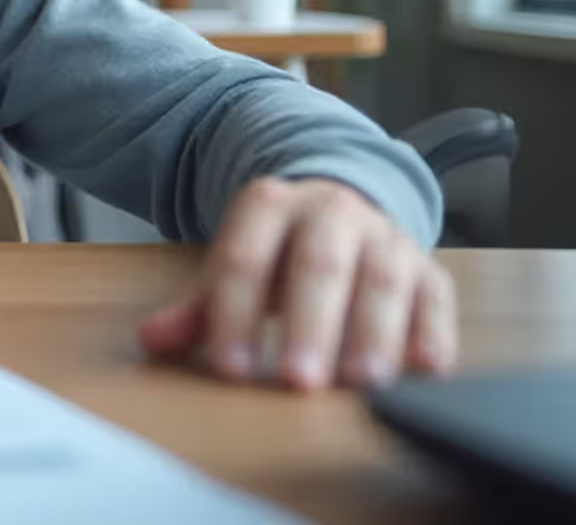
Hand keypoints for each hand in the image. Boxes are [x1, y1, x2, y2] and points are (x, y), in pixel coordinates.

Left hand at [137, 177, 457, 390]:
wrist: (344, 210)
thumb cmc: (280, 256)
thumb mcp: (235, 269)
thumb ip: (198, 308)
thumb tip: (152, 340)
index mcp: (270, 205)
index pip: (245, 258)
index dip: (235, 313)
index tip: (231, 367)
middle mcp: (332, 211)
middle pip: (319, 264)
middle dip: (311, 324)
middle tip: (301, 381)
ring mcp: (385, 237)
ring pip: (382, 280)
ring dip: (374, 333)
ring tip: (362, 383)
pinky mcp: (429, 268)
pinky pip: (436, 298)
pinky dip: (433, 335)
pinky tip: (425, 372)